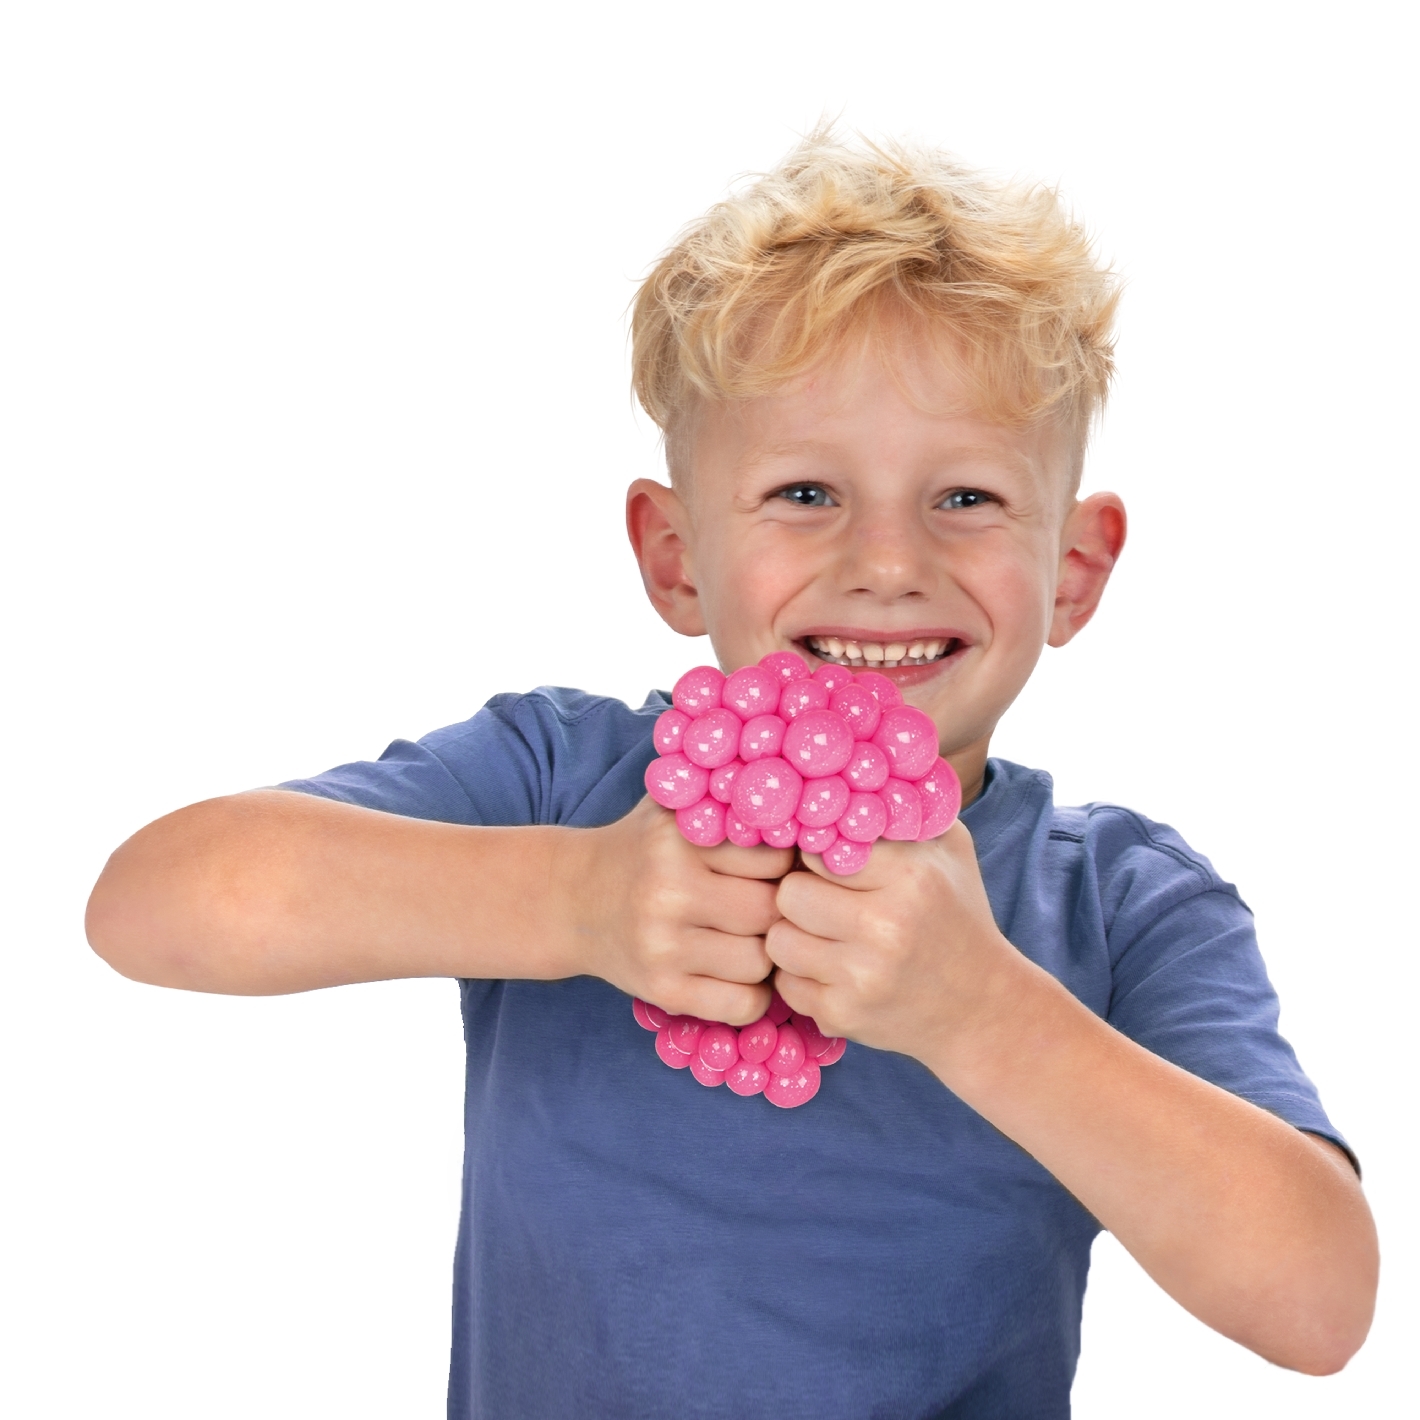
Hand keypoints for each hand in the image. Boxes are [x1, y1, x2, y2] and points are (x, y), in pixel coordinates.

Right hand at [575, 797, 793, 1023]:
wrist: (572, 901)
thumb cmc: (641, 850)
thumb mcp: (672, 808)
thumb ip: (725, 796)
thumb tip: (800, 797)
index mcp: (676, 841)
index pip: (772, 857)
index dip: (784, 864)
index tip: (774, 868)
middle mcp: (667, 893)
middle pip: (769, 910)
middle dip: (778, 910)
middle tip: (768, 904)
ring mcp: (662, 947)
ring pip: (761, 960)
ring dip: (766, 952)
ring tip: (749, 936)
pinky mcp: (662, 991)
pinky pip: (742, 1004)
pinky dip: (753, 993)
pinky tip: (737, 971)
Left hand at [767, 821, 1019, 1067]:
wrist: (982, 1008)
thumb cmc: (957, 916)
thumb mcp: (948, 848)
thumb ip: (901, 808)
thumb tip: (843, 773)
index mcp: (909, 875)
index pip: (818, 846)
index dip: (816, 853)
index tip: (827, 863)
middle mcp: (885, 926)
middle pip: (788, 894)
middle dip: (799, 895)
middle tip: (822, 901)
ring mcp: (862, 977)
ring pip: (778, 941)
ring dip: (794, 937)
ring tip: (826, 936)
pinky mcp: (844, 1016)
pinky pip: (786, 985)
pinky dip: (803, 978)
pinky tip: (835, 972)